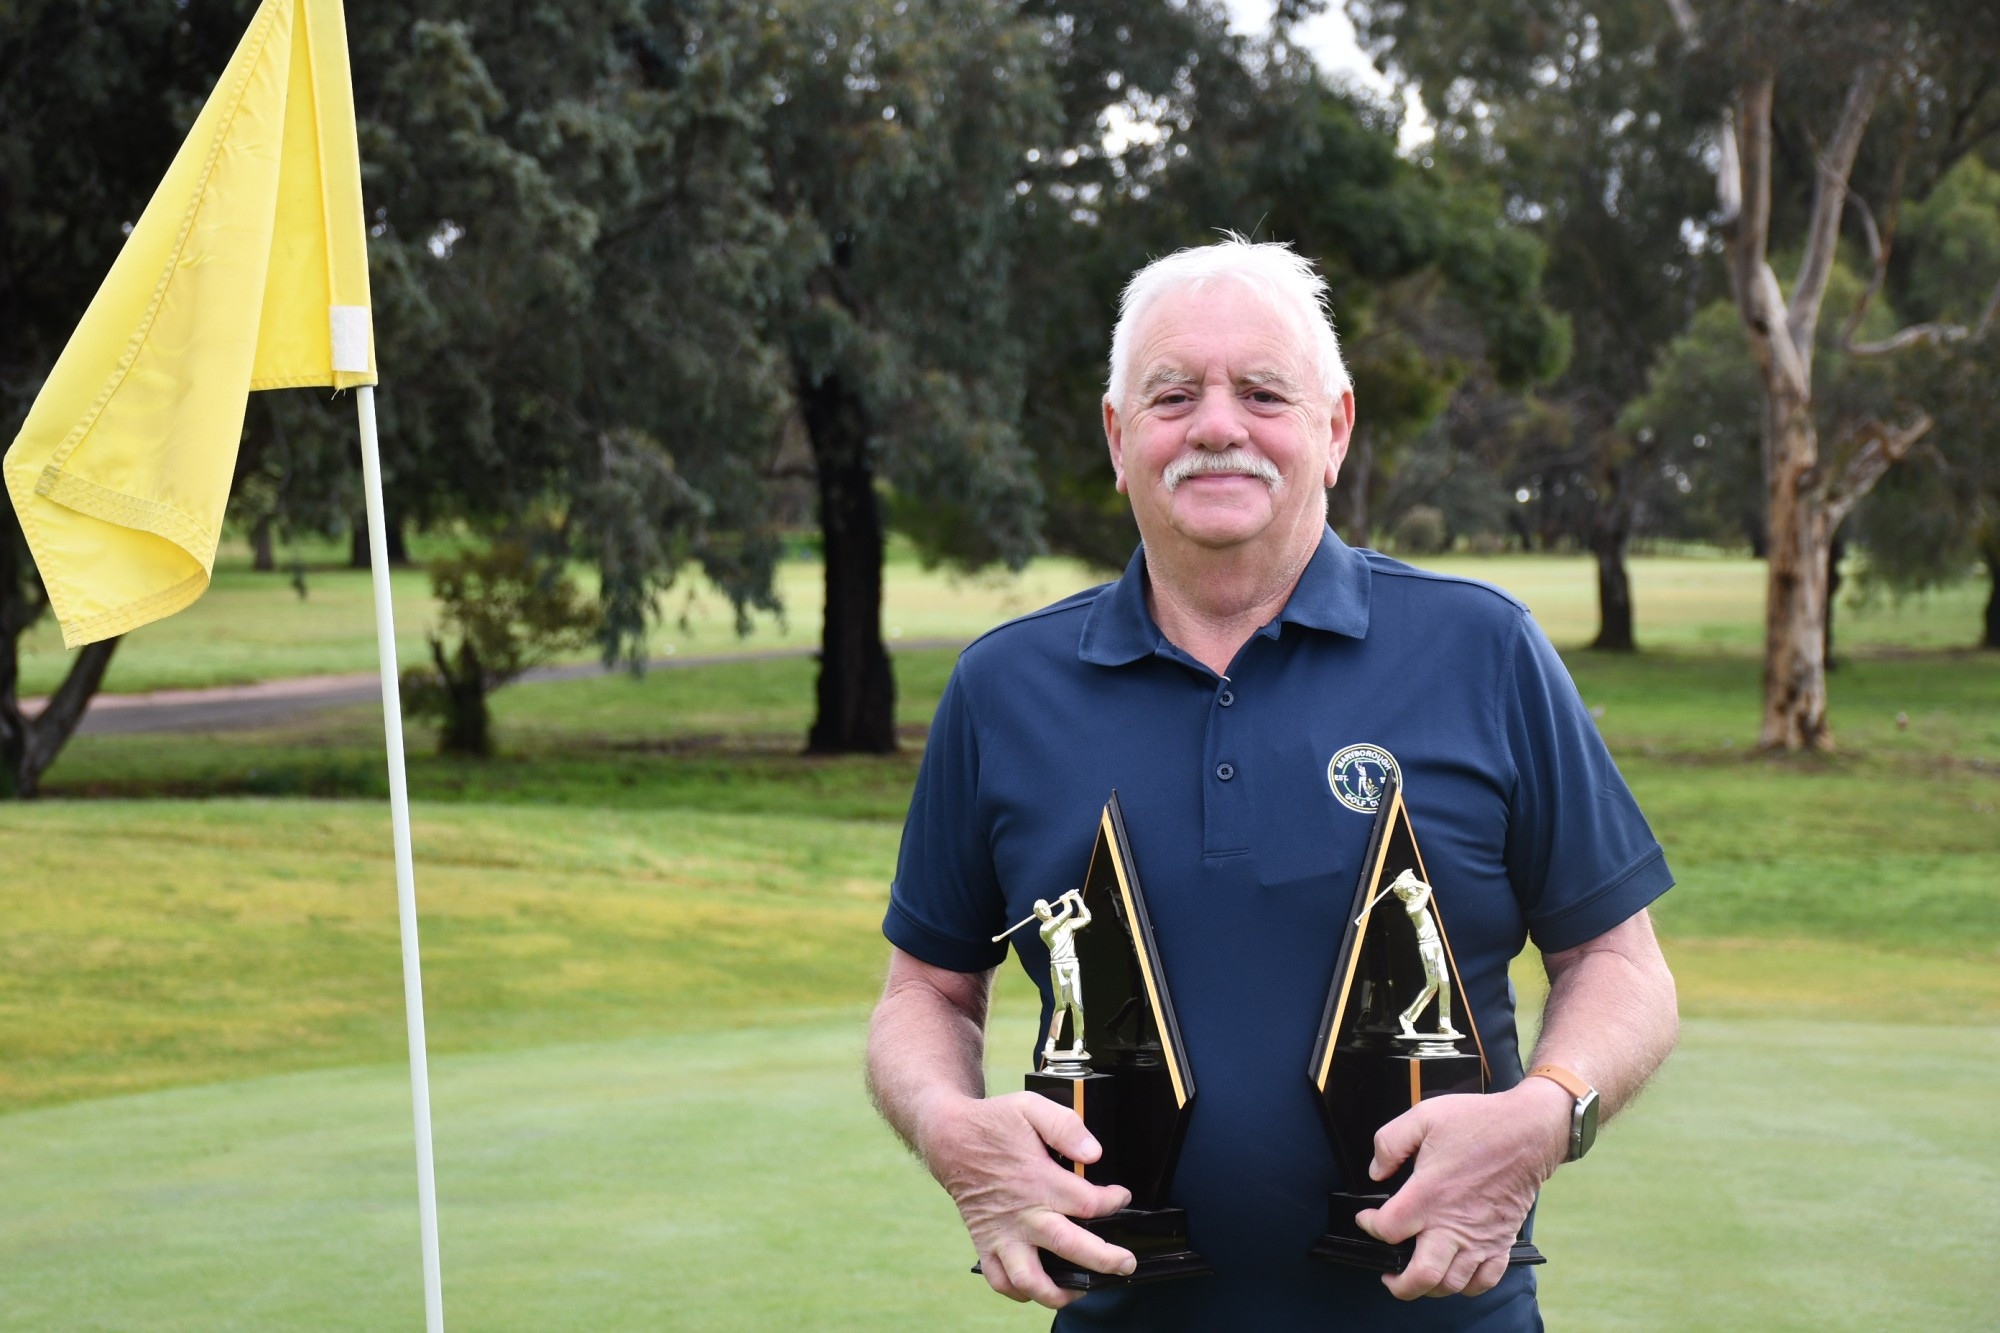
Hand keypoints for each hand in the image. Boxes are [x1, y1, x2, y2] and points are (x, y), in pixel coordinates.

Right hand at [921, 1090, 1136, 1307]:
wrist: (949, 1139)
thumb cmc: (993, 1124)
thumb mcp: (1030, 1107)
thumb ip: (1065, 1126)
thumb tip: (1093, 1154)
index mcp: (1038, 1180)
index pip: (1089, 1203)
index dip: (1114, 1201)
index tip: (1121, 1196)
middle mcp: (1023, 1214)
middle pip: (1070, 1247)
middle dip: (1105, 1259)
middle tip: (1125, 1262)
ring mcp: (1003, 1234)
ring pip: (1031, 1279)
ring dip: (1060, 1292)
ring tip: (1083, 1289)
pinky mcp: (987, 1244)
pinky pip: (1001, 1282)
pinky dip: (1021, 1293)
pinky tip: (1043, 1288)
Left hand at [1352, 1080, 1570, 1300]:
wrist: (1528, 1131)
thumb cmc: (1478, 1122)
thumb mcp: (1423, 1116)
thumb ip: (1389, 1143)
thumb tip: (1376, 1170)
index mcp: (1428, 1194)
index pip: (1388, 1230)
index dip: (1369, 1226)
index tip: (1367, 1218)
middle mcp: (1453, 1223)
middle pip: (1421, 1276)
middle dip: (1398, 1284)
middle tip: (1389, 1274)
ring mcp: (1479, 1237)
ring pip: (1452, 1284)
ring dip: (1430, 1287)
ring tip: (1417, 1275)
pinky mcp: (1501, 1240)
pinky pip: (1485, 1279)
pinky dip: (1468, 1285)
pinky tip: (1455, 1274)